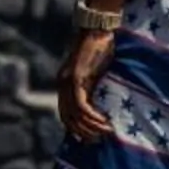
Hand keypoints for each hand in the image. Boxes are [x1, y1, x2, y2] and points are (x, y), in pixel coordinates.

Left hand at [56, 29, 116, 145]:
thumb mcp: (93, 71)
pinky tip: (104, 122)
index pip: (65, 114)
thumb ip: (90, 85)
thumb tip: (98, 102)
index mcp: (63, 83)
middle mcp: (62, 85)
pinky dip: (93, 118)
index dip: (75, 129)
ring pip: (76, 116)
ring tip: (106, 132)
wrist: (96, 28)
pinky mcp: (77, 80)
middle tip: (99, 140)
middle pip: (68, 119)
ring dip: (91, 128)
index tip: (89, 138)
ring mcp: (67, 83)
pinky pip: (82, 107)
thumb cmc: (98, 47)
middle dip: (84, 133)